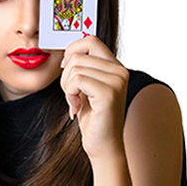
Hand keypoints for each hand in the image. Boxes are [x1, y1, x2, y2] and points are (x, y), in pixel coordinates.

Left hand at [60, 36, 129, 161]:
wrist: (104, 146)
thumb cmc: (94, 119)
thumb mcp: (87, 88)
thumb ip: (84, 68)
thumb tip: (69, 52)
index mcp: (116, 67)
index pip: (90, 40)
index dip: (72, 50)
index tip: (67, 68)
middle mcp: (120, 71)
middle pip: (79, 55)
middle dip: (66, 75)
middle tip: (71, 94)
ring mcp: (116, 81)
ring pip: (75, 68)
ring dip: (68, 88)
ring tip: (76, 102)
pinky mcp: (109, 93)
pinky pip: (77, 81)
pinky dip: (70, 95)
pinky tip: (77, 106)